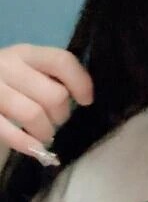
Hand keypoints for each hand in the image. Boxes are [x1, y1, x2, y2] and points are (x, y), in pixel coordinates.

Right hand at [0, 43, 93, 164]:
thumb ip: (51, 76)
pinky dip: (27, 144)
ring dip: (45, 131)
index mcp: (25, 53)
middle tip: (56, 120)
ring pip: (33, 115)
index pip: (61, 61)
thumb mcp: (26, 69)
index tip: (86, 100)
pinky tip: (35, 148)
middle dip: (61, 114)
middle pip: (53, 95)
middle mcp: (8, 67)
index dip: (81, 83)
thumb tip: (83, 95)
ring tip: (44, 134)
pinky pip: (9, 132)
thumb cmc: (5, 82)